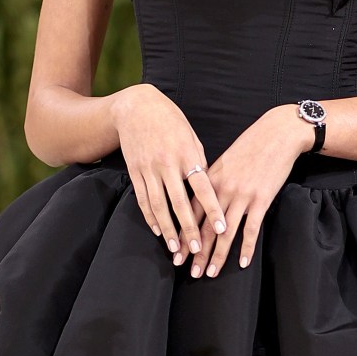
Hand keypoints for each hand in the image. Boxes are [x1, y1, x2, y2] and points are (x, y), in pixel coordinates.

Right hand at [112, 83, 228, 268]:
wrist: (136, 106)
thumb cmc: (170, 120)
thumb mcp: (190, 135)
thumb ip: (198, 161)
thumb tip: (205, 184)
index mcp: (186, 154)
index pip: (202, 187)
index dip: (212, 209)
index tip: (222, 228)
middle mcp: (167, 164)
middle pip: (179, 202)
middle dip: (189, 228)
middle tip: (197, 249)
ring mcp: (148, 169)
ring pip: (159, 205)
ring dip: (168, 229)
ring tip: (175, 248)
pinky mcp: (135, 171)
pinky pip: (143, 199)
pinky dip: (150, 217)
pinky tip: (158, 230)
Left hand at [192, 104, 313, 277]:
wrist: (277, 133)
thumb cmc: (251, 145)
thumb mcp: (225, 160)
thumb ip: (211, 180)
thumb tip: (200, 198)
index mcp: (209, 180)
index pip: (191, 214)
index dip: (183, 236)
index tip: (176, 253)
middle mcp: (222, 190)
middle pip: (205, 227)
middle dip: (196, 252)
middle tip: (188, 272)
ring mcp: (242, 196)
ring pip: (225, 233)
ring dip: (217, 256)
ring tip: (210, 274)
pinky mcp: (261, 199)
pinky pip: (251, 229)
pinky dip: (247, 248)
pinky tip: (243, 263)